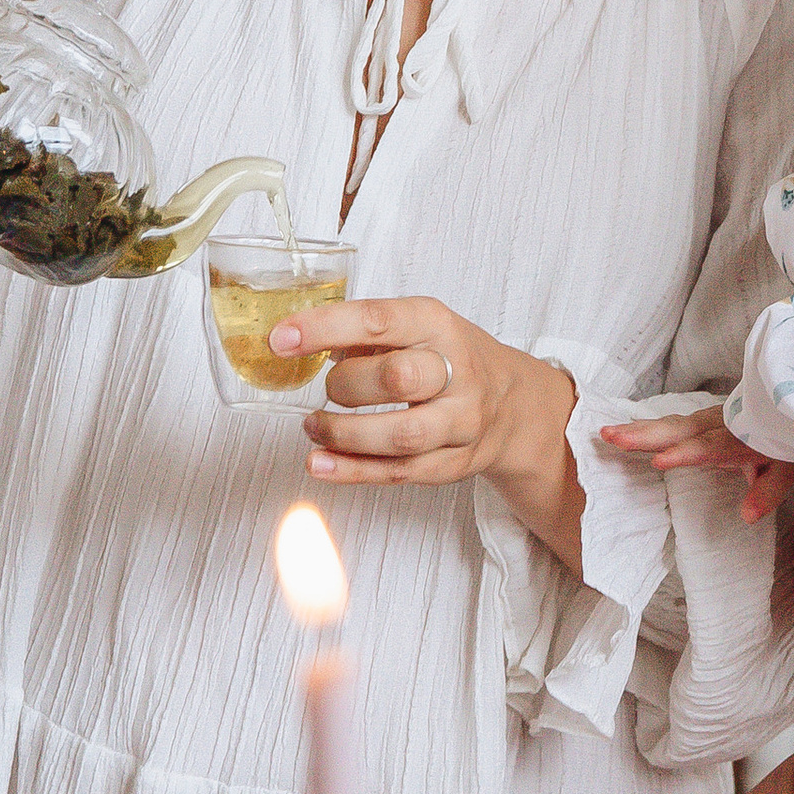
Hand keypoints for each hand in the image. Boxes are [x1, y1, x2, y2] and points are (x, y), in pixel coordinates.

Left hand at [282, 296, 578, 532]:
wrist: (513, 403)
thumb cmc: (449, 358)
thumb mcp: (418, 328)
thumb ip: (365, 335)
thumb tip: (299, 342)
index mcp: (439, 326)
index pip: (379, 320)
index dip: (325, 328)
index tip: (279, 339)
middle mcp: (458, 372)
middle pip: (398, 379)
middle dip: (345, 386)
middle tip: (324, 390)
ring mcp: (461, 422)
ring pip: (400, 435)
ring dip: (344, 434)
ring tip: (314, 427)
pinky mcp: (454, 463)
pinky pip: (399, 473)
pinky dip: (353, 471)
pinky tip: (321, 464)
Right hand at [602, 406, 793, 525]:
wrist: (787, 405)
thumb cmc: (784, 439)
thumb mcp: (785, 467)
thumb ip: (766, 491)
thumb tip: (747, 516)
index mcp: (736, 439)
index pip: (707, 447)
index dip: (684, 453)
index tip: (659, 461)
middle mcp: (716, 425)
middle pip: (677, 431)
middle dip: (645, 435)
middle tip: (612, 437)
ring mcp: (705, 419)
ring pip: (669, 424)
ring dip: (638, 429)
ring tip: (608, 433)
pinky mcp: (699, 419)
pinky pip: (670, 422)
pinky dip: (646, 425)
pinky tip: (623, 429)